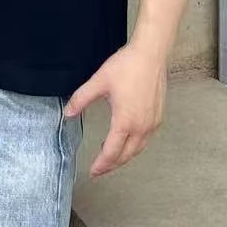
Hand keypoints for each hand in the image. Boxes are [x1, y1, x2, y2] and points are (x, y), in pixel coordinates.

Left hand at [62, 43, 166, 176]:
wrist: (151, 54)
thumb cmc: (126, 66)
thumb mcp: (99, 82)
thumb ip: (81, 99)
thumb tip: (68, 114)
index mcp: (125, 122)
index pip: (111, 152)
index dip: (101, 165)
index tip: (92, 171)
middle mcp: (141, 127)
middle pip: (126, 156)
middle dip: (112, 165)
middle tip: (99, 169)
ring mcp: (152, 123)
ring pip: (138, 149)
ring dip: (124, 156)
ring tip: (111, 156)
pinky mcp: (158, 117)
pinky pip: (146, 139)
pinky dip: (135, 146)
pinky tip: (127, 140)